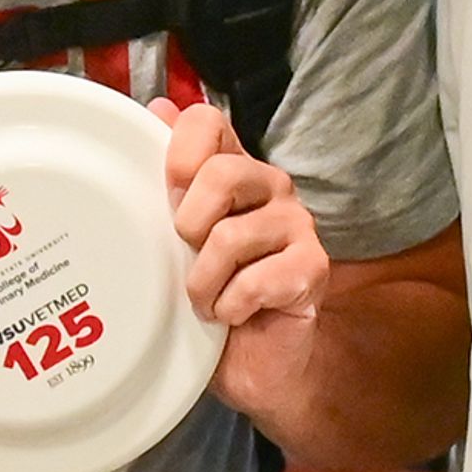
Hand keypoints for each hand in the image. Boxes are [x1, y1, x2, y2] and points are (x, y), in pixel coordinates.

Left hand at [155, 100, 331, 426]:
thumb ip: (171, 177)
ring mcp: (298, 226)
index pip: (208, 120)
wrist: (254, 364)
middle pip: (221, 174)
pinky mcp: (314, 268)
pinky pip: (254, 281)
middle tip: (188, 257)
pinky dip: (230, 307)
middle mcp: (270, 187)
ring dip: (203, 283)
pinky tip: (235, 315)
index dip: (180, 152)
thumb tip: (157, 106)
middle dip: (188, 226)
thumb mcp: (176, 239)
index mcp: (234, 169)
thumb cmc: (211, 295)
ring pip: (230, 237)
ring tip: (206, 300)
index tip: (169, 191)